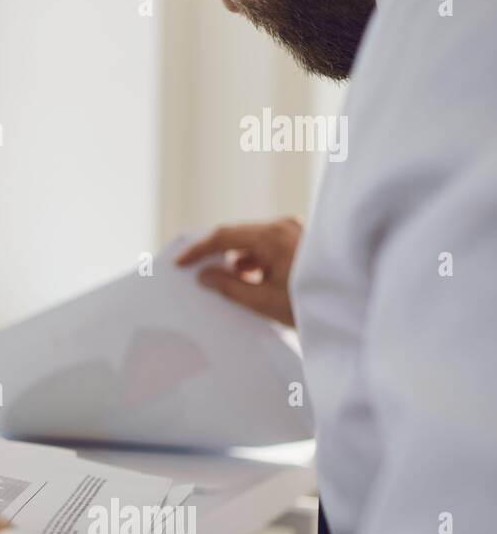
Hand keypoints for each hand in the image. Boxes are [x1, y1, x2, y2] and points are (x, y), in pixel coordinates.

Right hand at [176, 218, 302, 326]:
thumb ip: (228, 287)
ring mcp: (294, 230)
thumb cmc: (311, 305)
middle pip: (237, 234)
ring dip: (235, 258)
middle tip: (194, 270)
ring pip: (251, 240)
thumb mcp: (263, 302)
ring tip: (224, 282)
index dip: (198, 250)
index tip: (179, 263)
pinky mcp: (301, 239)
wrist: (355, 307)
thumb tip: (204, 276)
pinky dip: (253, 259)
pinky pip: (267, 244)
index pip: (223, 236)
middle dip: (215, 253)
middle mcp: (283, 225)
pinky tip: (247, 278)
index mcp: (272, 236)